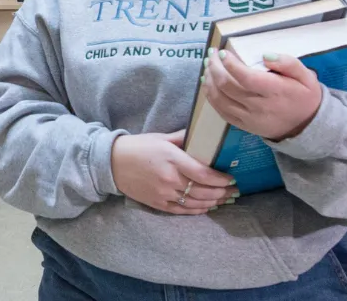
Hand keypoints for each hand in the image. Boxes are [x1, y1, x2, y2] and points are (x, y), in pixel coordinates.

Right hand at [108, 131, 236, 214]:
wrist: (112, 163)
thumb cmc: (138, 147)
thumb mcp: (162, 137)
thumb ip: (184, 138)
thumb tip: (203, 135)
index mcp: (172, 159)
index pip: (202, 173)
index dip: (220, 179)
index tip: (231, 179)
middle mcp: (169, 178)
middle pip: (202, 191)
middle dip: (221, 192)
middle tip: (234, 191)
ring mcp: (163, 193)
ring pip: (194, 203)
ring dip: (212, 202)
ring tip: (224, 200)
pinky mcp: (157, 203)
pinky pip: (181, 210)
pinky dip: (197, 210)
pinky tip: (207, 207)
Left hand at [204, 50, 325, 141]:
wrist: (306, 127)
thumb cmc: (304, 97)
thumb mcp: (306, 76)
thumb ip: (288, 63)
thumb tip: (265, 55)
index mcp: (276, 92)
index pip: (246, 78)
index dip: (230, 64)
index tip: (223, 52)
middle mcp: (259, 106)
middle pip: (227, 86)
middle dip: (214, 67)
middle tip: (211, 53)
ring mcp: (249, 118)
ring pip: (220, 99)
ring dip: (209, 80)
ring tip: (207, 65)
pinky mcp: (243, 125)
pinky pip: (221, 111)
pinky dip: (211, 95)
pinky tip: (208, 82)